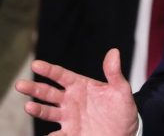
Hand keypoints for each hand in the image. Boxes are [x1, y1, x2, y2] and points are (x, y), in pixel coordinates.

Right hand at [15, 48, 138, 135]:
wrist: (126, 132)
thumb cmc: (122, 109)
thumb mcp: (121, 90)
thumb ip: (114, 73)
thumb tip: (114, 52)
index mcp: (81, 86)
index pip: (61, 75)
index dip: (49, 70)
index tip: (36, 64)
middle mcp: (71, 100)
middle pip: (48, 93)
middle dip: (34, 89)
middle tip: (20, 85)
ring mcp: (69, 117)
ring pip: (48, 112)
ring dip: (37, 109)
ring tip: (29, 107)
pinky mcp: (71, 133)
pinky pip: (57, 135)